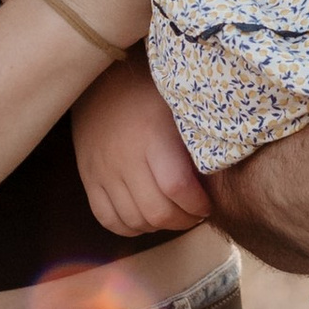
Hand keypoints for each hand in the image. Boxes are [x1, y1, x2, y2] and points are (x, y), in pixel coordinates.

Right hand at [72, 53, 212, 238]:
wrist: (102, 80)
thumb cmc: (150, 92)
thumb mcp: (178, 108)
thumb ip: (195, 142)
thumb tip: (221, 177)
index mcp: (152, 136)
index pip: (176, 187)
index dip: (196, 205)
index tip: (207, 204)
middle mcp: (125, 158)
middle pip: (156, 212)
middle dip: (183, 221)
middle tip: (194, 213)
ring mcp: (103, 171)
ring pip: (134, 221)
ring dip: (159, 226)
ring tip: (173, 213)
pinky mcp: (88, 178)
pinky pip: (107, 219)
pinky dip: (129, 227)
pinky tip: (145, 218)